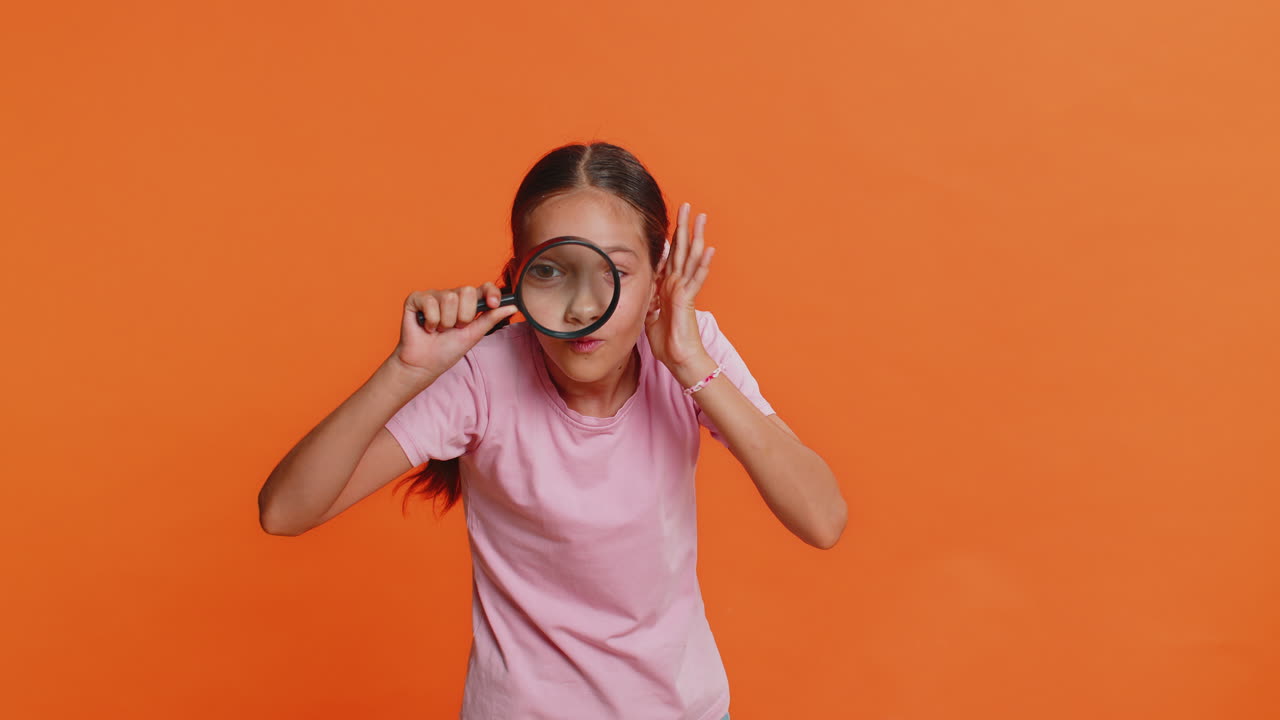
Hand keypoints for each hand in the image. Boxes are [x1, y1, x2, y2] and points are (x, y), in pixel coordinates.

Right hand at [393, 282, 517, 381]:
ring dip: (446, 322)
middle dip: (464, 316)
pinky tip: (427, 327)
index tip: (493, 304)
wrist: (425, 364)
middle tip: (455, 328)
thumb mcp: (474, 335)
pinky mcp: (416, 299)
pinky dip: (431, 321)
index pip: (483, 287)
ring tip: (440, 330)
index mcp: (468, 303)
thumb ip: (491, 319)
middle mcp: (452, 296)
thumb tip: (512, 306)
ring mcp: (434, 296)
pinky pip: (430, 302)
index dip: (490, 292)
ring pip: (449, 298)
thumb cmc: (447, 350)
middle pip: (467, 291)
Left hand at [646, 201, 715, 372]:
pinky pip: (697, 278)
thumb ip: (647, 299)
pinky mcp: (688, 299)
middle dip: (684, 227)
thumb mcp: (649, 314)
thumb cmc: (666, 340)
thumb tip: (640, 289)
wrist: (679, 357)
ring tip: (702, 218)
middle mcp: (678, 284)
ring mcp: (685, 290)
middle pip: (683, 249)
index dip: (672, 237)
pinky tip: (709, 249)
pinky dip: (703, 264)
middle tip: (687, 206)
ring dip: (697, 236)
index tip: (673, 220)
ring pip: (692, 257)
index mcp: (668, 286)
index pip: (671, 256)